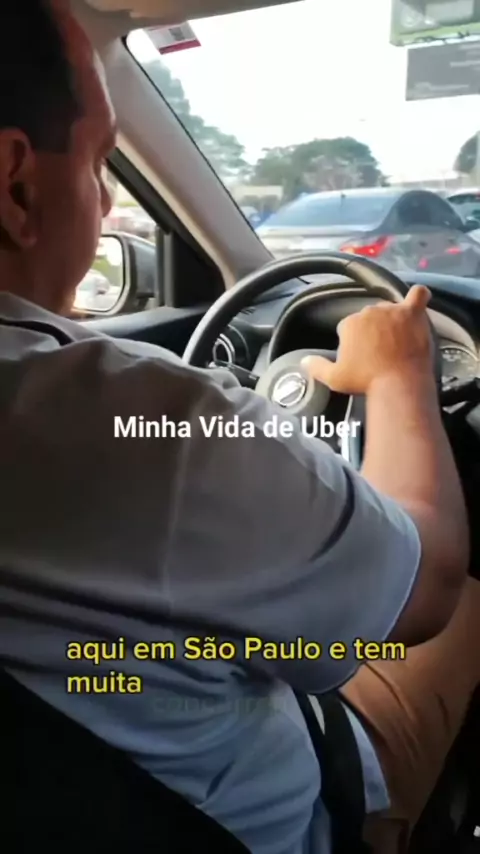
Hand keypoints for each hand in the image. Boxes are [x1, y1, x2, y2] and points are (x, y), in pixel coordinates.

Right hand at [302, 285, 433, 394]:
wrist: (398, 384)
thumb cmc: (366, 381)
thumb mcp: (334, 378)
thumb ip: (317, 367)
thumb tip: (304, 361)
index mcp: (349, 323)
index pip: (349, 327)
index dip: (355, 342)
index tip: (362, 357)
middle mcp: (369, 311)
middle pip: (370, 317)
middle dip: (373, 331)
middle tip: (380, 351)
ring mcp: (393, 311)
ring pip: (390, 310)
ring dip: (392, 321)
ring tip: (397, 341)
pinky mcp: (413, 314)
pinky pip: (418, 295)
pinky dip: (418, 297)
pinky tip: (417, 301)